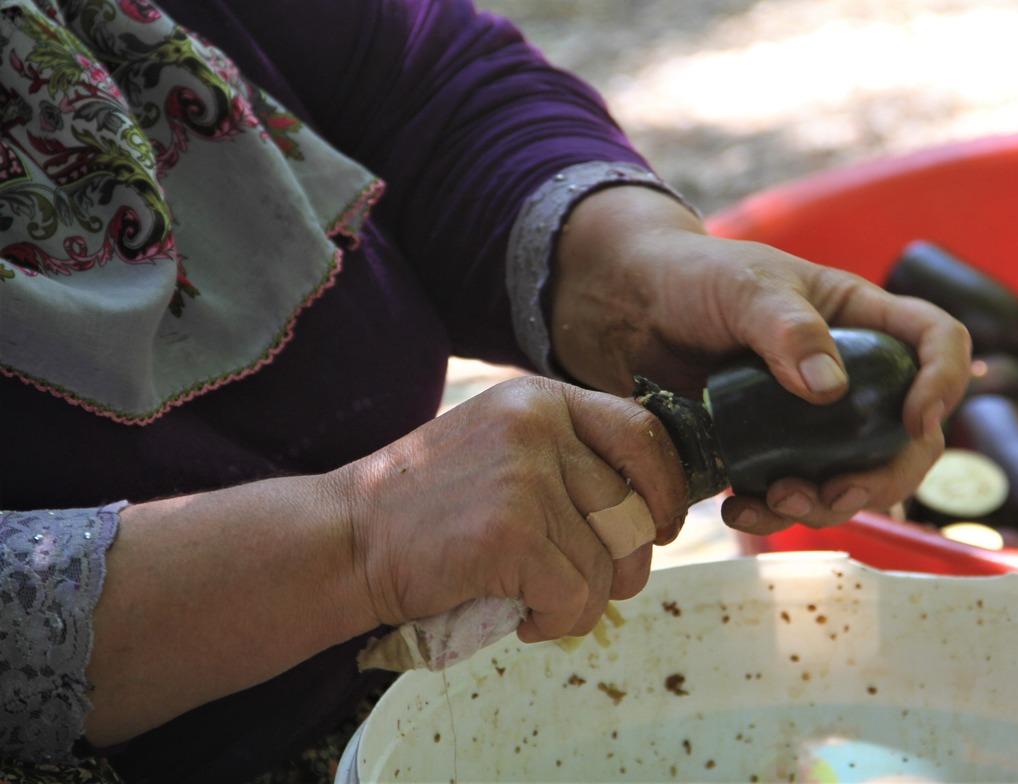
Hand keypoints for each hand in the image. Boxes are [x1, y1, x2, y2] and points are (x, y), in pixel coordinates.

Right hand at [335, 377, 686, 642]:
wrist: (345, 539)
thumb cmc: (427, 507)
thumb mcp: (501, 450)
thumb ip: (567, 460)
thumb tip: (652, 509)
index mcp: (540, 400)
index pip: (643, 433)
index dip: (666, 487)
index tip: (663, 526)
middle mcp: (538, 427)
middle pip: (635, 508)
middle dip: (628, 563)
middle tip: (589, 586)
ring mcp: (524, 477)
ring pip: (609, 562)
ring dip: (584, 602)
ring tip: (539, 604)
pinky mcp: (510, 533)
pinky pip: (575, 597)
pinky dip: (556, 623)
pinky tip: (522, 620)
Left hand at [550, 187, 970, 529]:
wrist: (629, 308)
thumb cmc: (694, 276)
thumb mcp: (745, 287)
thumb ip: (787, 330)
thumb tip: (831, 390)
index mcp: (860, 319)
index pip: (937, 343)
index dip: (944, 383)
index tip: (915, 420)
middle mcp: (848, 373)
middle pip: (906, 436)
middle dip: (883, 475)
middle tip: (837, 493)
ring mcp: (809, 418)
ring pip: (850, 477)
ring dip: (827, 504)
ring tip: (775, 501)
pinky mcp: (766, 450)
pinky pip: (789, 493)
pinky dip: (771, 512)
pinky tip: (737, 509)